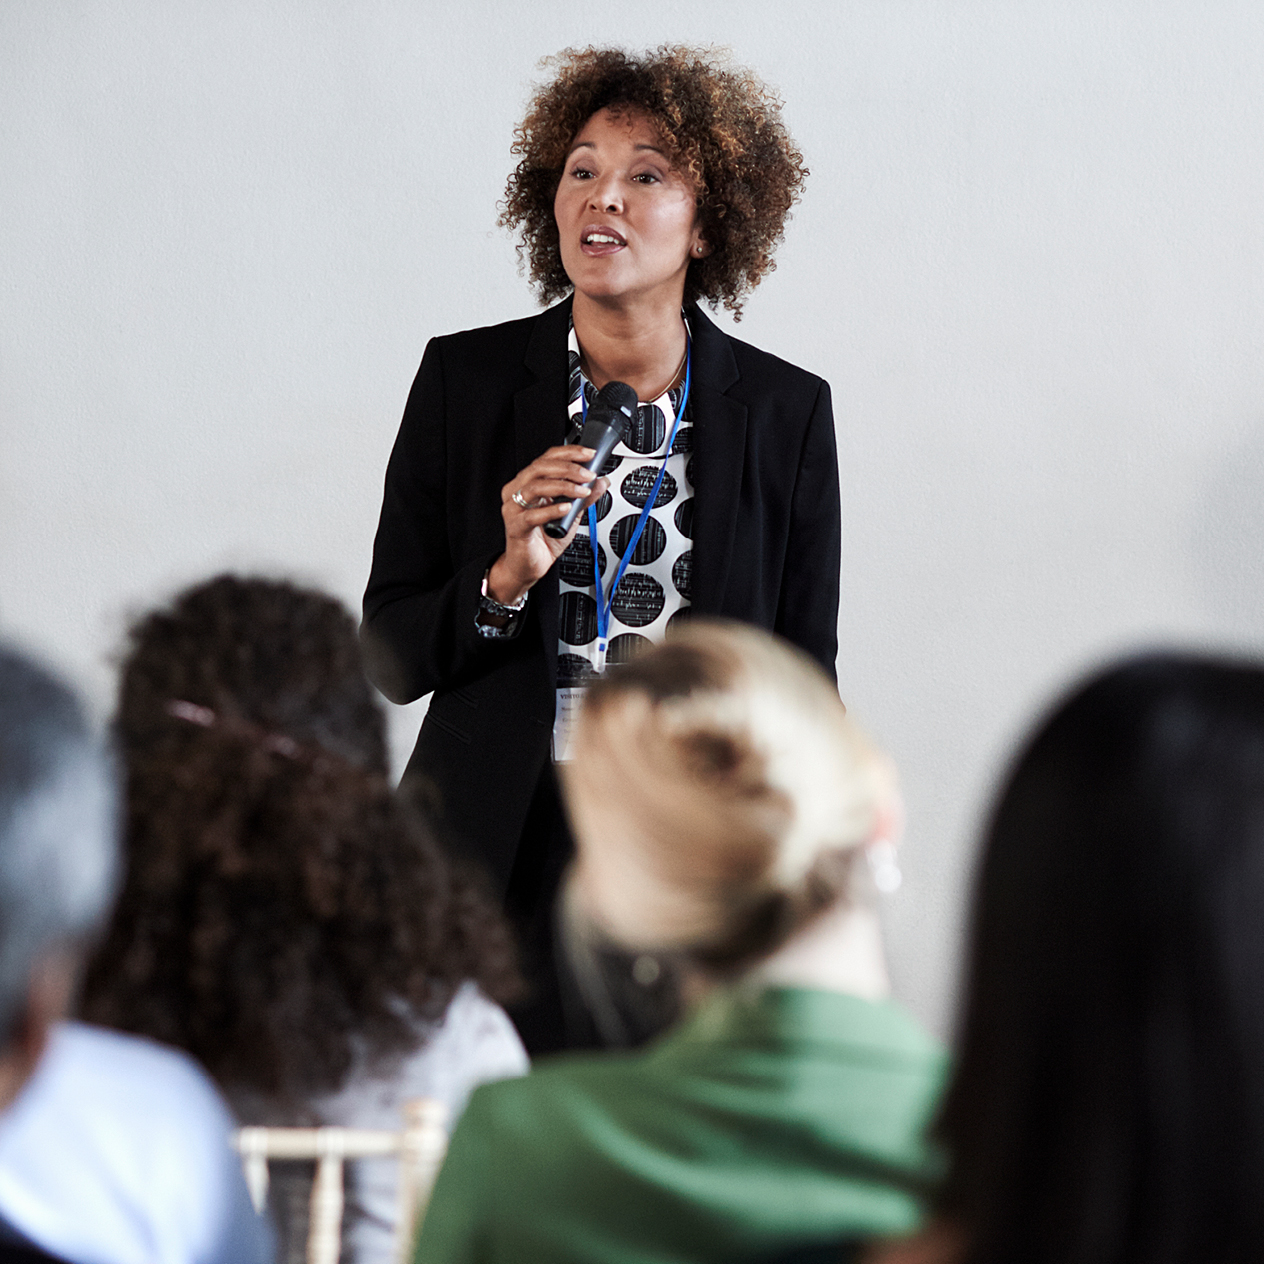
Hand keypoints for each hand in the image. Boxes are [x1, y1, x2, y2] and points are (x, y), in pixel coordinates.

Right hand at [489, 447, 608, 603]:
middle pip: (540, 468)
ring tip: (581, 492)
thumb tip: (601, 482)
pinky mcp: (516, 527)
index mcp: (528, 483)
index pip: (547, 458)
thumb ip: (584, 498)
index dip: (569, 453)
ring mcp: (514, 508)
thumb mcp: (570, 515)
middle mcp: (517, 491)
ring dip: (562, 486)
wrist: (529, 565)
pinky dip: (551, 510)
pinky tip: (565, 508)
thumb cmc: (543, 539)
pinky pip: (532, 515)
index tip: (589, 455)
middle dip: (568, 468)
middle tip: (587, 474)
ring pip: (535, 487)